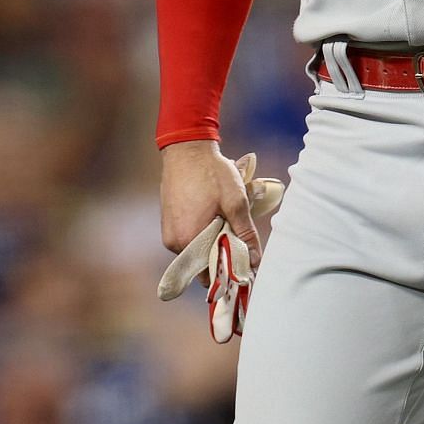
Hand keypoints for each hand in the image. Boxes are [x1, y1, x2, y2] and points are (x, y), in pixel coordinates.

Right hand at [160, 140, 260, 265]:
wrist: (186, 148)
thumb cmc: (210, 172)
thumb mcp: (236, 202)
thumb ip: (246, 234)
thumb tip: (255, 260)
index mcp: (189, 240)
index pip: (211, 274)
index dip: (229, 270)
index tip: (243, 263)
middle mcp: (174, 242)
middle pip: (203, 263)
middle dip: (221, 253)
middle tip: (235, 234)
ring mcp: (169, 232)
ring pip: (197, 249)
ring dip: (212, 240)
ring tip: (223, 218)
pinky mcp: (168, 222)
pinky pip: (189, 237)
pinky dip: (202, 231)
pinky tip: (211, 213)